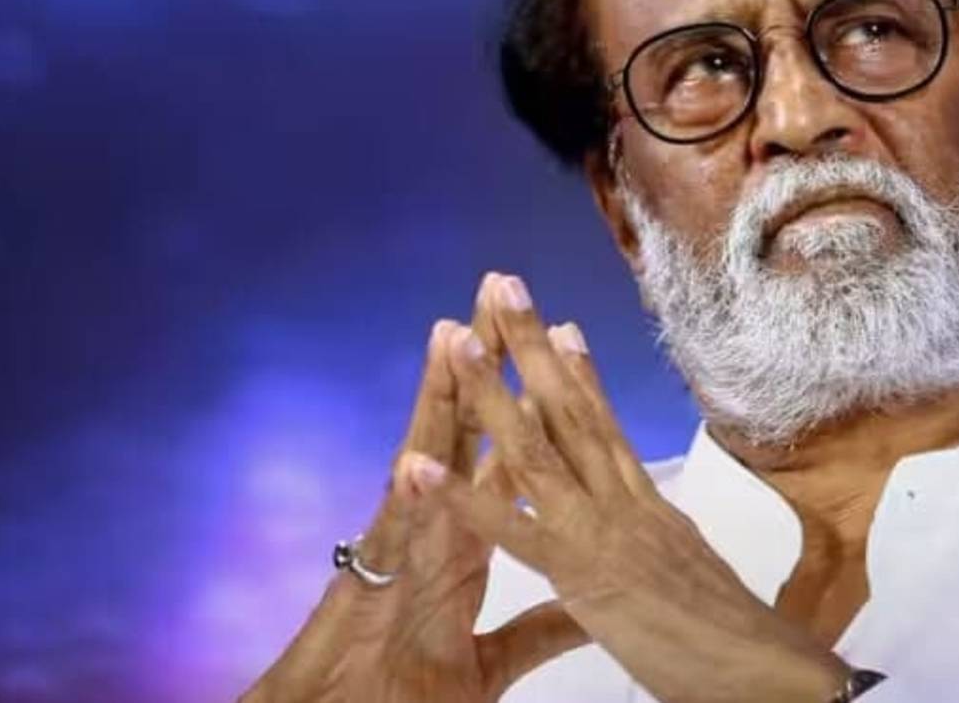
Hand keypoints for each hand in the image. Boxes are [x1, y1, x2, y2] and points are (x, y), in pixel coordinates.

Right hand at [240, 287, 588, 702]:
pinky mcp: (374, 592)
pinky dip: (404, 504)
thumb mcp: (493, 656)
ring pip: (422, 464)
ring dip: (436, 404)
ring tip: (451, 337)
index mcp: (468, 540)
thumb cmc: (408, 689)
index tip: (558, 343)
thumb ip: (540, 625)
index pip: (505, 453)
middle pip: (464, 433)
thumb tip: (584, 605)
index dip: (531, 400)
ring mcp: (404, 551)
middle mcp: (437, 529)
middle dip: (484, 364)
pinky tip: (413, 460)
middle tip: (502, 296)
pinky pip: (391, 545)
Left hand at [407, 273, 852, 702]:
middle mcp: (625, 501)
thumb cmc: (734, 635)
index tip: (563, 326)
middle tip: (503, 287)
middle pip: (571, 412)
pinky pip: (512, 531)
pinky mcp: (581, 573)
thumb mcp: (691, 573)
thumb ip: (661, 539)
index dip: (582, 375)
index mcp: (648, 506)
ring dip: (492, 392)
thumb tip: (655, 514)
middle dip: (534, 348)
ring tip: (459, 339)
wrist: (761, 668)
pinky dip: (463, 499)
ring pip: (538, 449)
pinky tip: (422, 467)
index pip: (608, 427)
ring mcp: (602, 530)